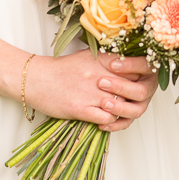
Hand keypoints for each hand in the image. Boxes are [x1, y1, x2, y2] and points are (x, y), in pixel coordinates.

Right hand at [23, 52, 155, 131]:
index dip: (143, 78)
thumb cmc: (62, 69)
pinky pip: (107, 118)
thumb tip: (129, 66)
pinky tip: (105, 120)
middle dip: (136, 97)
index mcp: (104, 60)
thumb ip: (110, 61)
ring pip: (122, 106)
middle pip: (133, 88)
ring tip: (119, 111)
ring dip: (123, 111)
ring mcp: (91, 92)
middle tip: (133, 101)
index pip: (137, 69)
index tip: (141, 84)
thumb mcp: (88, 57)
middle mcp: (100, 75)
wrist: (35, 79)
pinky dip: (110, 122)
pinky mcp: (80, 108)